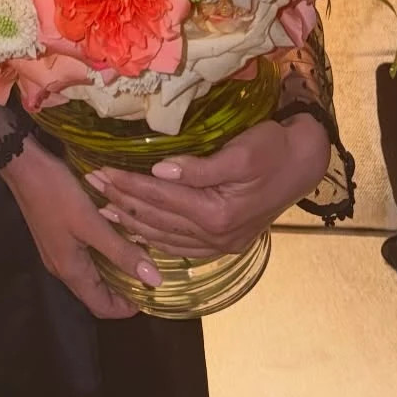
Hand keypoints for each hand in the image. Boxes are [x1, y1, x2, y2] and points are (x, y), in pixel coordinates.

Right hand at [0, 136, 162, 319]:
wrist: (22, 165)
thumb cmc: (56, 194)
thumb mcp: (91, 222)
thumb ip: (121, 251)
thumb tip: (154, 280)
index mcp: (71, 271)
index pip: (102, 308)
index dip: (128, 308)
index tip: (152, 293)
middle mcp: (62, 268)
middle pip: (96, 293)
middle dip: (123, 290)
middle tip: (149, 272)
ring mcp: (57, 252)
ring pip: (91, 274)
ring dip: (113, 270)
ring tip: (138, 254)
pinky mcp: (56, 235)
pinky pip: (84, 256)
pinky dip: (102, 254)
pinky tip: (116, 234)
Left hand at [85, 113, 331, 260]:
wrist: (304, 164)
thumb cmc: (272, 148)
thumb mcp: (240, 151)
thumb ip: (200, 167)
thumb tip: (160, 168)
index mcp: (217, 211)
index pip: (160, 197)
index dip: (127, 183)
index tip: (99, 171)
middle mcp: (217, 235)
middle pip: (157, 218)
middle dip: (122, 202)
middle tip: (92, 186)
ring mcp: (222, 244)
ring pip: (166, 237)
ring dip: (133, 224)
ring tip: (105, 212)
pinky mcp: (227, 244)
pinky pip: (183, 248)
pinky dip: (158, 240)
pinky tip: (142, 233)